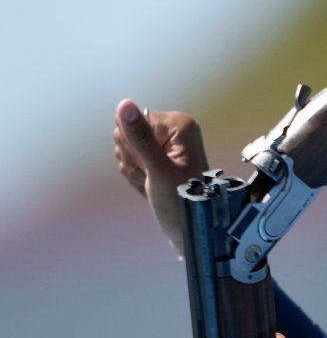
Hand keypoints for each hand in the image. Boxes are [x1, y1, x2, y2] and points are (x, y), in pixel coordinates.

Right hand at [112, 99, 208, 255]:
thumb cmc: (183, 204)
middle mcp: (174, 130)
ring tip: (155, 185)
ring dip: (135, 171)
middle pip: (127, 133)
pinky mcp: (159, 158)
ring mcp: (167, 144)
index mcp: (179, 125)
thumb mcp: (159, 171)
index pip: (133, 119)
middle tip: (155, 178)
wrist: (192, 233)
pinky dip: (137, 178)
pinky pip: (131, 162)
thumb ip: (141, 138)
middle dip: (134, 160)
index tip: (153, 166)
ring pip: (126, 149)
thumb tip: (124, 104)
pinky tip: (152, 188)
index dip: (133, 145)